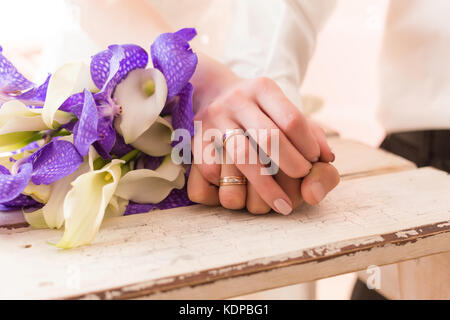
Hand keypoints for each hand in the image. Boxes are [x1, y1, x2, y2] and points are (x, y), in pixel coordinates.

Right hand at [190, 54, 334, 213]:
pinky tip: (244, 194)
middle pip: (269, 137)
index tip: (314, 161)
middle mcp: (237, 100)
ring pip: (242, 156)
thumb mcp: (282, 108)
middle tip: (301, 180)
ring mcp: (214, 118)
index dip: (307, 145)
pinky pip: (213, 168)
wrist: (211, 91)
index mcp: (262, 88)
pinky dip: (231, 184)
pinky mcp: (196, 138)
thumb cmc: (256, 109)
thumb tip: (326, 158)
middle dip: (291, 165)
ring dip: (266, 186)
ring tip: (283, 204)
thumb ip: (310, 131)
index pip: (292, 119)